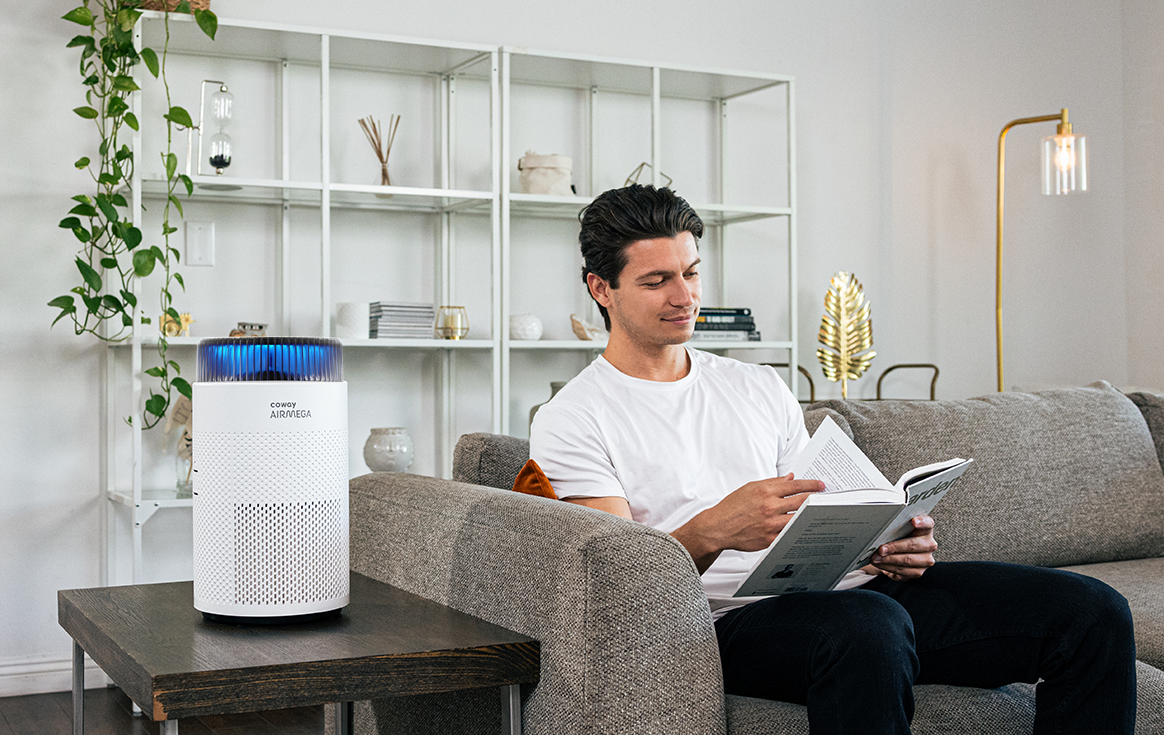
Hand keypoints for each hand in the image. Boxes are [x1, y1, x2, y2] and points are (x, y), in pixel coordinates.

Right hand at [673, 474, 822, 572]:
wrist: (719, 527)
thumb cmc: (733, 507)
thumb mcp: (750, 488)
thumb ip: (772, 483)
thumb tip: (791, 479)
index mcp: (765, 491)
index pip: (795, 486)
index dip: (811, 484)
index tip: (820, 485)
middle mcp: (770, 507)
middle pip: (802, 501)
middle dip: (816, 499)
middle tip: (826, 498)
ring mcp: (771, 524)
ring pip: (799, 518)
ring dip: (811, 515)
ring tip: (820, 513)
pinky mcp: (770, 539)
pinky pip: (789, 534)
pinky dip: (798, 530)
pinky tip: (805, 527)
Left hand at [870, 516, 936, 580]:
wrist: (899, 554)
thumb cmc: (898, 538)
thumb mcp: (897, 530)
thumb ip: (894, 528)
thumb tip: (879, 531)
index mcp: (925, 529)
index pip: (928, 523)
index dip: (922, 522)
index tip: (913, 521)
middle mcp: (929, 544)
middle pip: (913, 544)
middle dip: (894, 547)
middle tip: (880, 549)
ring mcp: (926, 559)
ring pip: (907, 560)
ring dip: (888, 559)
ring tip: (875, 558)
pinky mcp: (918, 571)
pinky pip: (903, 571)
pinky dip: (888, 567)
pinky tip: (880, 564)